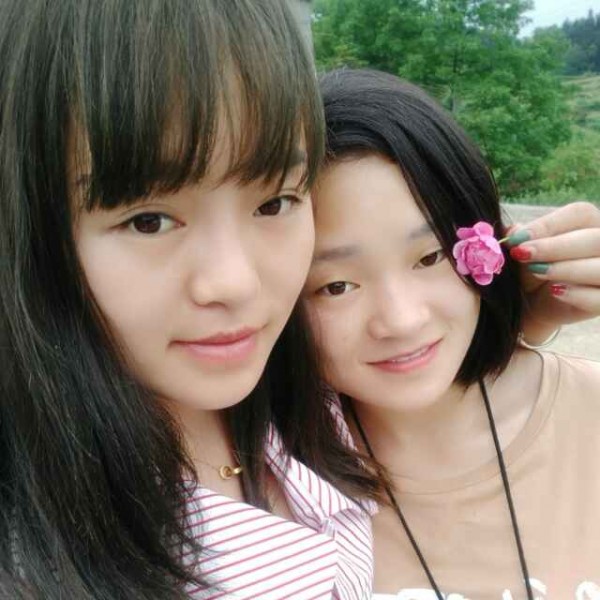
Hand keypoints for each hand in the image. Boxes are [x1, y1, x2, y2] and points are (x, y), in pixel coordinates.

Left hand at [506, 202, 599, 342]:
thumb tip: (513, 230)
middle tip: (522, 254)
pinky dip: (578, 295)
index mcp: (589, 225)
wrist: (532, 311)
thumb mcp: (522, 257)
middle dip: (555, 247)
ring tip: (537, 272)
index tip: (515, 239)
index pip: (580, 213)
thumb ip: (521, 241)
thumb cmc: (529, 274)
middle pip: (596, 238)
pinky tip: (555, 292)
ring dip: (566, 269)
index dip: (547, 225)